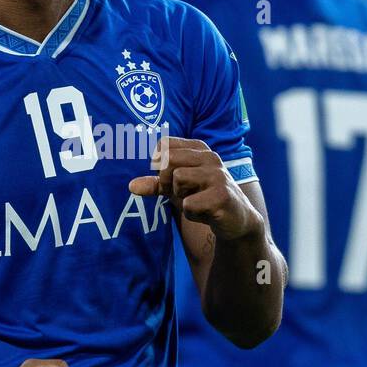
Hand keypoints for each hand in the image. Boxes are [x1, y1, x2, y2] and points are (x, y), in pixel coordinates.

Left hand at [129, 137, 260, 241]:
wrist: (236, 220)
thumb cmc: (203, 198)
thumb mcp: (177, 189)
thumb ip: (155, 184)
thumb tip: (131, 186)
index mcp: (199, 148)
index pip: (163, 146)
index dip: (160, 166)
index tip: (173, 179)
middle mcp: (210, 157)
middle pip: (167, 161)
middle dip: (168, 182)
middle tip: (184, 193)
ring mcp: (218, 175)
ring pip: (178, 179)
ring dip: (181, 199)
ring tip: (197, 202)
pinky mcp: (222, 196)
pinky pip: (189, 204)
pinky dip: (192, 214)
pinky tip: (206, 213)